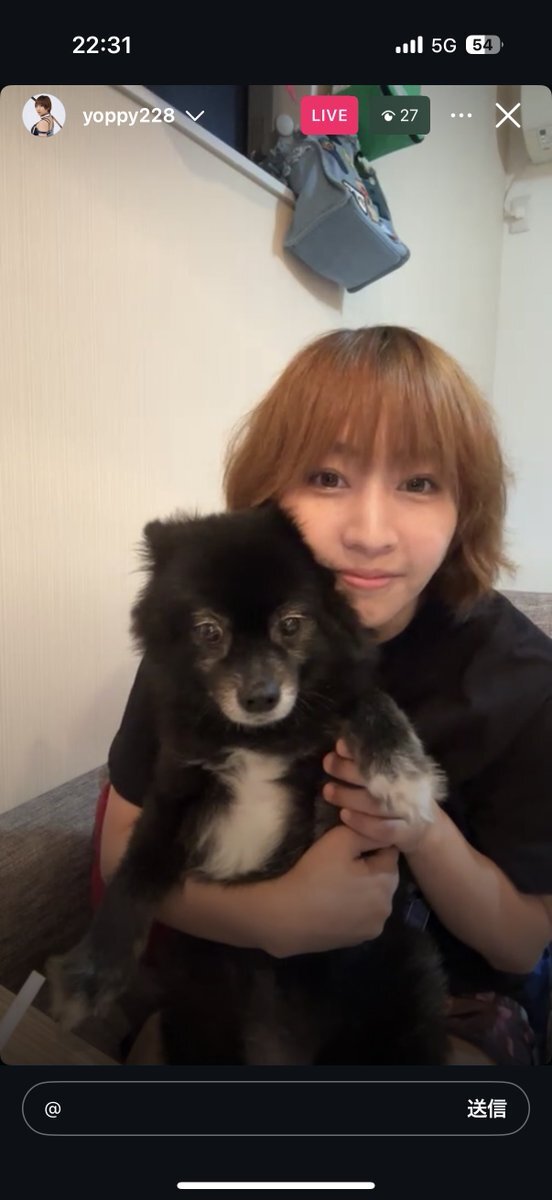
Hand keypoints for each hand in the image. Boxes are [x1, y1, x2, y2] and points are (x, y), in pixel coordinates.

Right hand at [269, 824, 399, 956]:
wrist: (286, 917)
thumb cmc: (314, 874)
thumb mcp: (340, 840)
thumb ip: (367, 832)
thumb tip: (383, 833)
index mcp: (387, 882)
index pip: (390, 853)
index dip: (370, 845)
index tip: (349, 846)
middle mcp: (387, 907)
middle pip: (384, 877)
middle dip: (368, 868)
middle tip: (340, 864)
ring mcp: (373, 928)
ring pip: (374, 898)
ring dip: (363, 889)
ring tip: (336, 884)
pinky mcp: (358, 940)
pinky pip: (362, 916)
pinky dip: (353, 908)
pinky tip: (332, 904)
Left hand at [322, 738, 437, 853]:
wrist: (424, 828)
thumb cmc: (399, 794)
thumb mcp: (393, 773)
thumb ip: (373, 760)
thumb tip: (342, 744)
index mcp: (408, 768)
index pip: (385, 755)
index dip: (361, 750)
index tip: (340, 746)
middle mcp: (411, 788)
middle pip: (377, 778)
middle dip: (349, 770)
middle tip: (328, 764)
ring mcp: (409, 812)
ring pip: (377, 805)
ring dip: (349, 797)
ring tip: (328, 790)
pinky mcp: (406, 834)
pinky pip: (383, 830)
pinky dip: (362, 823)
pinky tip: (344, 815)